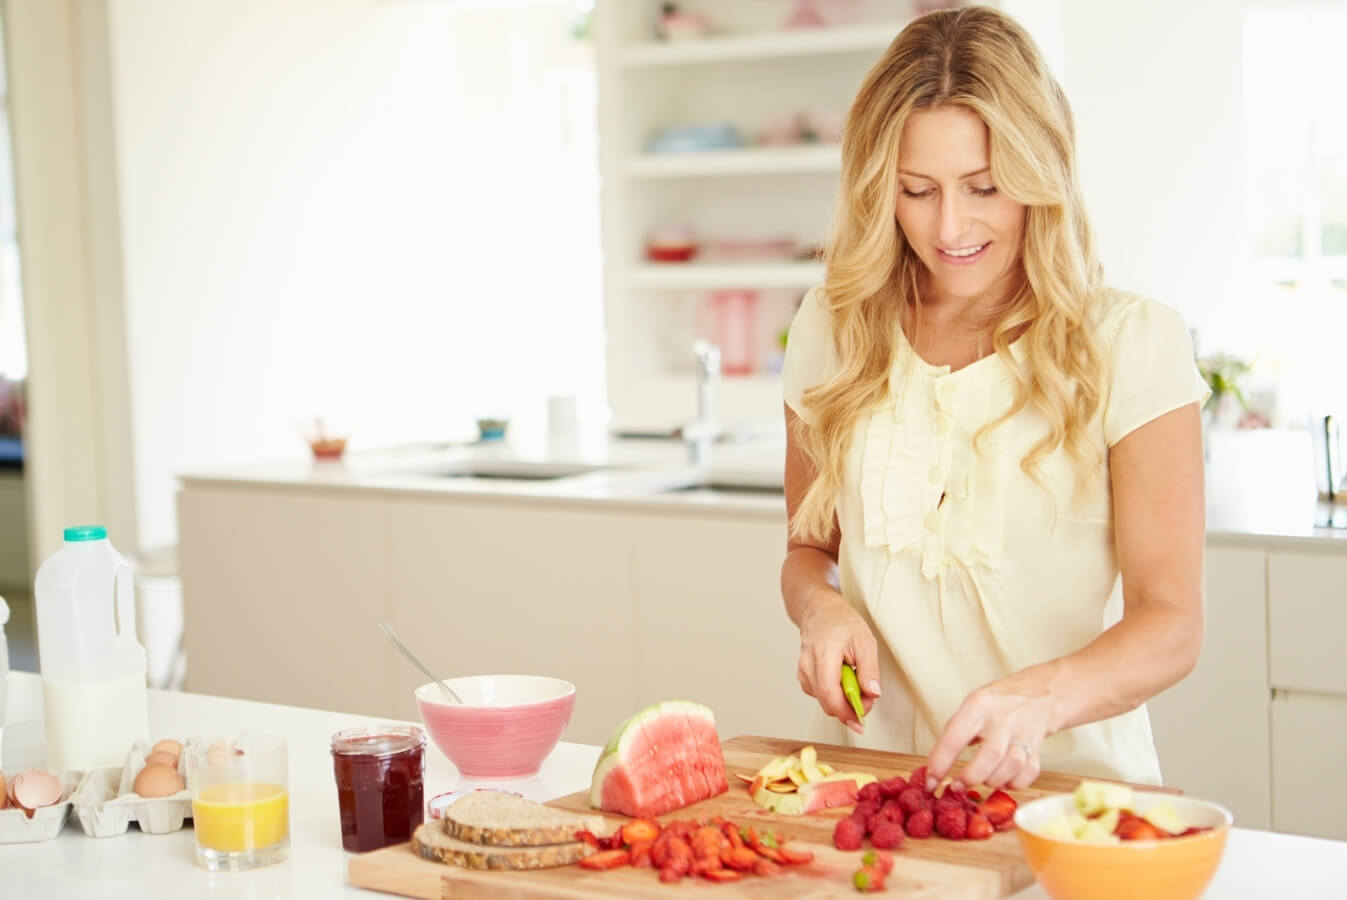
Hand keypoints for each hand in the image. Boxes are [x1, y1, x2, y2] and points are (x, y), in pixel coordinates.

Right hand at [796, 591, 880, 734]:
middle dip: (848, 708)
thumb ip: (869, 671)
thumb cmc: (842, 622)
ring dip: (842, 700)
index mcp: (823, 653)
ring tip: (854, 680)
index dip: (846, 711)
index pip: (829, 693)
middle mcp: (808, 664)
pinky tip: (841, 679)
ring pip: (823, 701)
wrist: (821, 611)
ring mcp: (803, 670)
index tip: (862, 716)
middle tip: (866, 698)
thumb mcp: (865, 642)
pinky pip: (819, 695)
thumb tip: (873, 694)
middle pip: (826, 702)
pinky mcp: (803, 676)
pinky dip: (833, 694)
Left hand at [924, 666, 1063, 790]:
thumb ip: (957, 731)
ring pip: (1012, 766)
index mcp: (978, 705)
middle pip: (990, 755)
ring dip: (994, 781)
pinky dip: (1015, 783)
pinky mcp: (1039, 746)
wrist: (1040, 692)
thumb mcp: (972, 705)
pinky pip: (1029, 772)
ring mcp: (1024, 732)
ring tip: (983, 780)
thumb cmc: (998, 702)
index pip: (954, 737)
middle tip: (958, 787)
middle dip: (971, 777)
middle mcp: (1003, 718)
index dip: (940, 764)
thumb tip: (936, 766)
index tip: (930, 783)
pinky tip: (1004, 779)